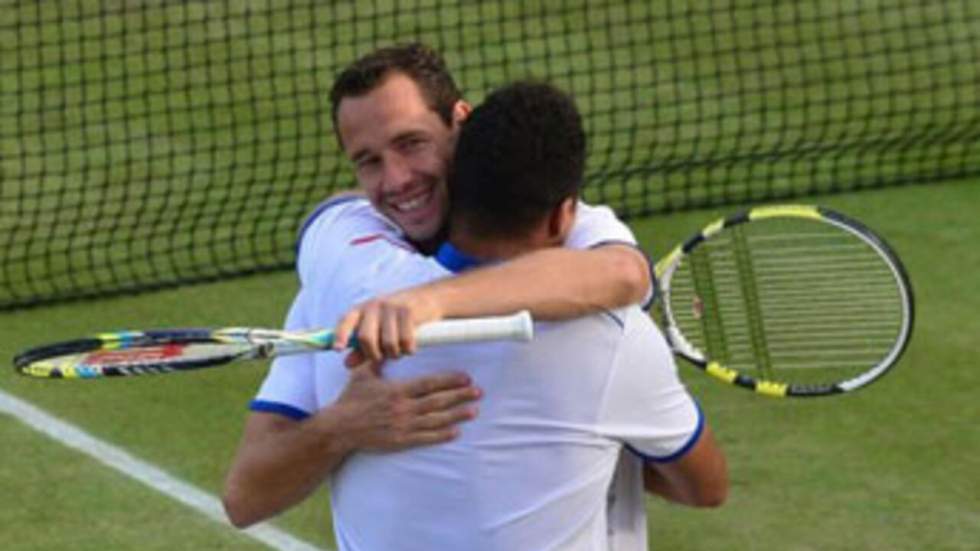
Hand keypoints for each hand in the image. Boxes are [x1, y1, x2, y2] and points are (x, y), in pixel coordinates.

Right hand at [331, 363, 479, 451]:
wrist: (339, 429)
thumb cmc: (351, 400)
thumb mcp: (362, 375)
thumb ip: (377, 360)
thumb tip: (388, 344)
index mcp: (397, 391)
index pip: (429, 384)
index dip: (450, 380)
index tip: (466, 377)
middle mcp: (403, 409)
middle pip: (438, 401)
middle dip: (460, 396)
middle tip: (478, 392)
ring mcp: (403, 426)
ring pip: (436, 420)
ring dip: (457, 415)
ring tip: (474, 410)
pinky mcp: (400, 441)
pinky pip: (426, 438)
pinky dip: (442, 435)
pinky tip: (456, 431)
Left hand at [333, 289, 443, 365]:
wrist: (428, 298)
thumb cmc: (397, 319)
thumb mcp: (377, 330)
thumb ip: (361, 348)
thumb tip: (346, 364)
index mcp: (361, 309)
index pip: (345, 321)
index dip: (340, 335)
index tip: (338, 349)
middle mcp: (374, 305)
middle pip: (366, 338)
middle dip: (374, 355)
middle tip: (382, 357)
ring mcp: (391, 307)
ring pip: (388, 343)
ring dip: (395, 354)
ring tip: (399, 350)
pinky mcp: (408, 311)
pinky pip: (405, 341)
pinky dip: (408, 350)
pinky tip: (410, 347)